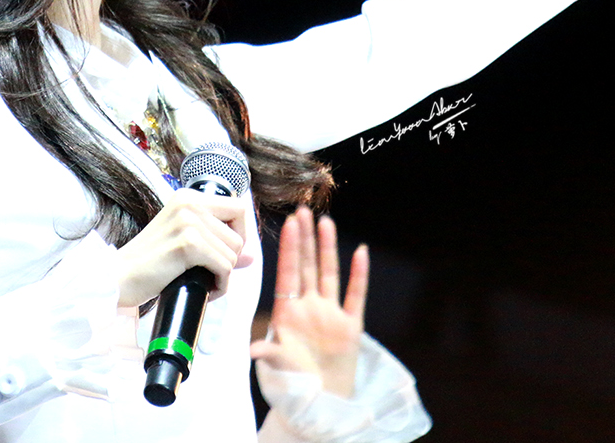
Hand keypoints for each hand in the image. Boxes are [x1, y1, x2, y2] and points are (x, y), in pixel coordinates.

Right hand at [112, 188, 249, 307]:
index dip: (240, 234)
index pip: (238, 208)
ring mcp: (187, 221)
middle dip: (230, 259)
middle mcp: (188, 203)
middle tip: (208, 272)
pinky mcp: (187, 244)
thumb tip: (251, 256)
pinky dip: (220, 285)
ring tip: (202, 281)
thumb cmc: (148, 264)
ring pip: (234, 252)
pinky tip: (204, 289)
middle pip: (239, 234)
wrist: (117, 278)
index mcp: (187, 197)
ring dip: (223, 275)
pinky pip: (224, 267)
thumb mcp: (184, 244)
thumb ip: (216, 243)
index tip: (225, 253)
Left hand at [250, 206, 366, 398]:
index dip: (289, 248)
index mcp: (288, 313)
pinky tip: (360, 252)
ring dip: (328, 248)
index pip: (288, 273)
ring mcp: (330, 314)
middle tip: (303, 210)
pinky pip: (355, 295)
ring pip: (329, 274)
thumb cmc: (293, 384)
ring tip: (325, 221)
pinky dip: (359, 274)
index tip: (288, 223)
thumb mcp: (277, 366)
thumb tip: (254, 349)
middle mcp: (309, 307)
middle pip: (307, 266)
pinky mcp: (350, 326)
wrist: (319, 403)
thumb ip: (269, 353)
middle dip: (305, 239)